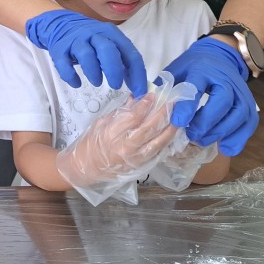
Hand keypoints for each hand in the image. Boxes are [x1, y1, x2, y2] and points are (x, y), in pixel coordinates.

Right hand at [26, 9, 147, 94]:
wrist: (62, 25)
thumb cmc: (91, 40)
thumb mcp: (110, 44)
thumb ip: (123, 61)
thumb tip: (138, 87)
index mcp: (112, 34)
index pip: (130, 54)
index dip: (137, 74)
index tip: (139, 93)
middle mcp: (94, 34)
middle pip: (107, 50)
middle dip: (114, 70)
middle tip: (116, 85)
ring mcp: (76, 41)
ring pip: (86, 55)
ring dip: (93, 72)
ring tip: (97, 83)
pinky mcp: (60, 49)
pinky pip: (64, 63)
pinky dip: (70, 75)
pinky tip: (76, 83)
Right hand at [55, 94, 176, 197]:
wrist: (86, 168)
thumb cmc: (90, 143)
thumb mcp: (100, 123)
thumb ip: (120, 113)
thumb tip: (135, 98)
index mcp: (112, 133)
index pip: (133, 117)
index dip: (145, 105)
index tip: (153, 95)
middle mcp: (126, 146)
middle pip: (149, 128)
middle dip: (162, 113)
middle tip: (171, 102)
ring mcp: (135, 158)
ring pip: (158, 141)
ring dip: (170, 128)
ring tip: (178, 117)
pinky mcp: (141, 166)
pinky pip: (158, 152)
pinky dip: (166, 141)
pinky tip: (172, 133)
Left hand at [164, 38, 257, 154]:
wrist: (220, 57)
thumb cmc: (193, 67)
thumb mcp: (176, 70)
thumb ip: (165, 87)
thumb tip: (148, 105)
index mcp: (202, 69)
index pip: (197, 86)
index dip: (188, 106)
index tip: (179, 122)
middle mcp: (225, 79)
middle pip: (223, 101)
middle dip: (207, 122)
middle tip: (192, 135)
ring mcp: (241, 92)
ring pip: (239, 113)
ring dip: (221, 131)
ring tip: (203, 140)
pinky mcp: (249, 104)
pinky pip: (249, 123)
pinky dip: (239, 138)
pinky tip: (225, 148)